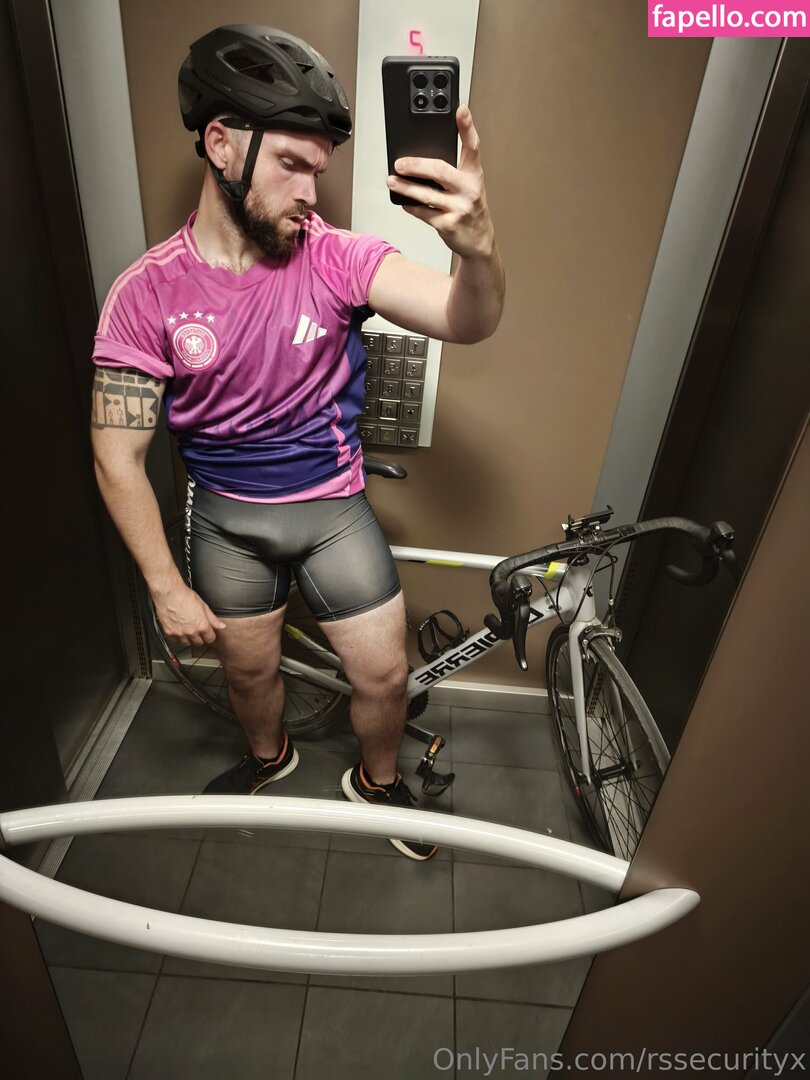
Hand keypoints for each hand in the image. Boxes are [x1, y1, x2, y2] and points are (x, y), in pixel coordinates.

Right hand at [152, 584, 225, 647]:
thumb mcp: (204, 606)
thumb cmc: (185, 597)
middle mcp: (191, 632)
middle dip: (200, 638)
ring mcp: (179, 634)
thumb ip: (213, 619)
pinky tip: (179, 630)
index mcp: (202, 626)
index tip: (208, 632)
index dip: (210, 635)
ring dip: (189, 639)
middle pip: (199, 643)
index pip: (210, 639)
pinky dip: (178, 638)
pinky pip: (175, 641)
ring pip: (187, 644)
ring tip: (188, 630)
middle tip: (198, 630)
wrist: (169, 593)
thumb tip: (222, 626)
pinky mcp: (169, 633)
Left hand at [386, 104, 494, 259]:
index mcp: (474, 175)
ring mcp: (459, 208)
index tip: (460, 110)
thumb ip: (451, 172)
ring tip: (392, 180)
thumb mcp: (468, 186)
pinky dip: (411, 207)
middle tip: (400, 163)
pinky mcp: (449, 224)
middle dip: (417, 165)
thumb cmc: (469, 209)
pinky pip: (424, 213)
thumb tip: (419, 161)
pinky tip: (403, 201)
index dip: (467, 127)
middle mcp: (469, 189)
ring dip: (406, 187)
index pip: (472, 147)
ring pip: (427, 194)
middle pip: (440, 170)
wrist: (479, 242)